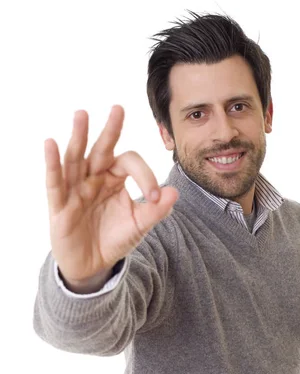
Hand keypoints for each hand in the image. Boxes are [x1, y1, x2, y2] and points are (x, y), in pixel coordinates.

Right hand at [44, 105, 178, 281]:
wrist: (93, 265)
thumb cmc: (114, 239)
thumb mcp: (139, 225)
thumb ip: (156, 210)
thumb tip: (174, 192)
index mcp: (115, 179)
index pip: (129, 163)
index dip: (144, 175)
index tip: (154, 196)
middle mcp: (94, 178)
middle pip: (101, 150)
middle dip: (110, 130)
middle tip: (118, 108)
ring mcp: (75, 189)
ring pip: (76, 158)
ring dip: (78, 137)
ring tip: (82, 115)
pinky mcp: (60, 204)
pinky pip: (54, 181)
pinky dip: (52, 163)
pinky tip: (51, 144)